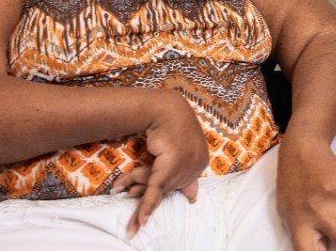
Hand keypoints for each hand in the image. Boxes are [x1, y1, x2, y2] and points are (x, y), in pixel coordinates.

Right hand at [111, 90, 208, 237]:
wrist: (162, 108)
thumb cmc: (171, 125)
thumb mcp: (182, 150)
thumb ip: (186, 173)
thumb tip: (193, 197)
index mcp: (202, 162)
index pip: (179, 184)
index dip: (162, 191)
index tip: (151, 200)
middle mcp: (197, 164)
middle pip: (168, 188)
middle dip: (148, 199)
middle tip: (134, 218)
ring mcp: (185, 164)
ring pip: (160, 190)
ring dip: (143, 207)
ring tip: (133, 227)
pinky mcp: (170, 164)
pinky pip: (155, 189)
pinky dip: (147, 205)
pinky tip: (141, 220)